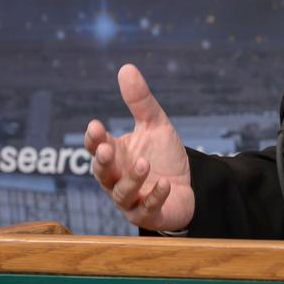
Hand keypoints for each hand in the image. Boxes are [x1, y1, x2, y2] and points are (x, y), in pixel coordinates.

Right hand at [84, 64, 194, 231]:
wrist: (189, 186)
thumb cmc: (164, 157)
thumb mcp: (156, 126)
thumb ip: (140, 102)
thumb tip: (126, 67)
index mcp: (115, 155)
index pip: (95, 147)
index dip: (93, 139)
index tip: (96, 125)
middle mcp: (116, 179)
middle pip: (101, 172)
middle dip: (101, 161)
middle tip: (106, 148)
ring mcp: (130, 200)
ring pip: (121, 194)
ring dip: (132, 179)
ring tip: (145, 164)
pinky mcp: (147, 215)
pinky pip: (147, 208)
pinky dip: (155, 196)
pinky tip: (165, 184)